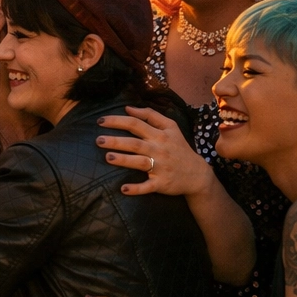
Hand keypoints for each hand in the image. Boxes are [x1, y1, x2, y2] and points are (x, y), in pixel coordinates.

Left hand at [97, 107, 211, 197]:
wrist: (197, 174)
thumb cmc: (179, 147)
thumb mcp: (171, 127)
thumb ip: (150, 115)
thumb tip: (128, 107)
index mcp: (160, 135)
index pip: (136, 124)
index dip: (118, 121)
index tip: (101, 121)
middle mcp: (159, 150)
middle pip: (135, 143)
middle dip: (116, 141)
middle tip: (98, 140)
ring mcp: (161, 167)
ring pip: (140, 163)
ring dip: (124, 160)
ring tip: (108, 157)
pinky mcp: (162, 183)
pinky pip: (148, 186)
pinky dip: (136, 189)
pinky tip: (123, 189)